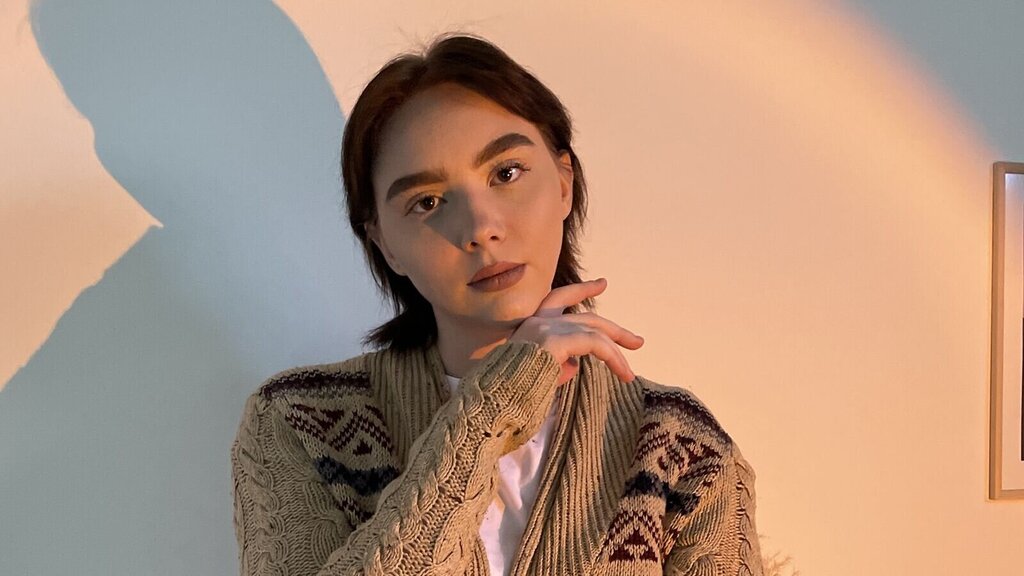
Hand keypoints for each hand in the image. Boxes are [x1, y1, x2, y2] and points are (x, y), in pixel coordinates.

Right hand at [509, 278, 643, 385]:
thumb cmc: (513, 392)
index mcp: (531, 327)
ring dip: (616, 353)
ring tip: (629, 374)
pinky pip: (594, 344)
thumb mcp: (539, 373)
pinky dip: (612, 357)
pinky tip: (622, 371)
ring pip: (593, 332)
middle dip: (614, 330)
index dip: (582, 290)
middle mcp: (537, 322)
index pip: (559, 298)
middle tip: (637, 342)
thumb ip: (558, 365)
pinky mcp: (556, 340)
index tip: (603, 283)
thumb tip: (576, 364)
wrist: (496, 397)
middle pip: (585, 317)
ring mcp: (546, 328)